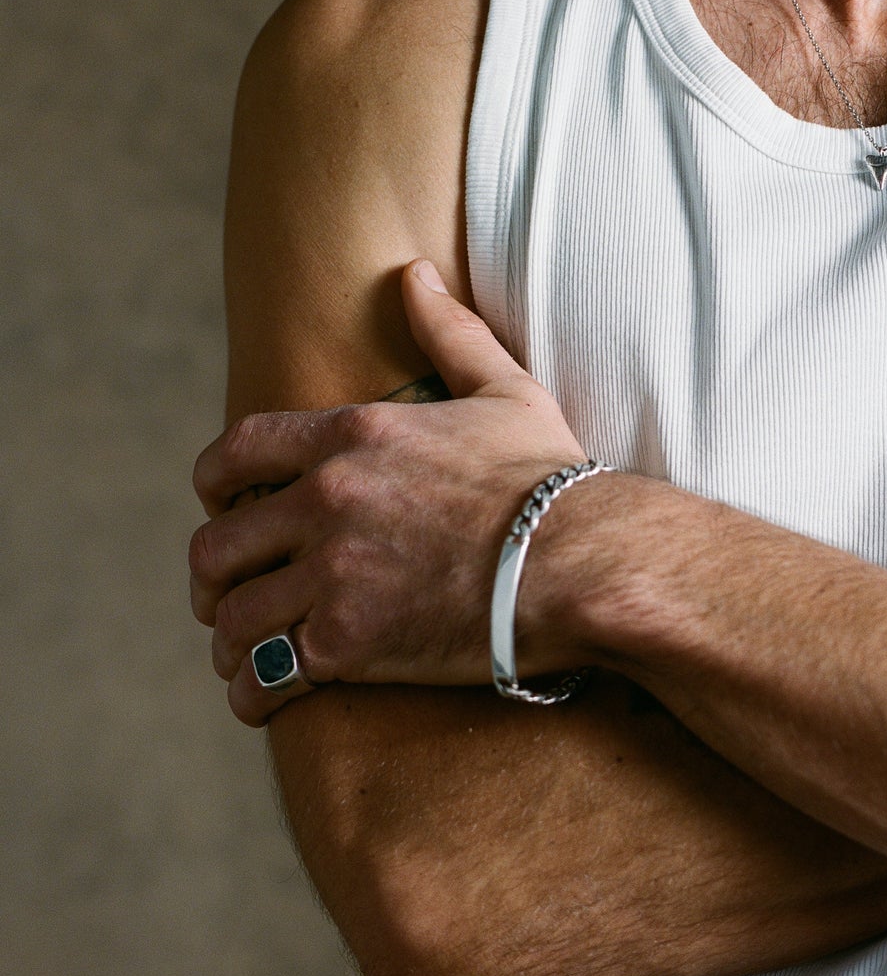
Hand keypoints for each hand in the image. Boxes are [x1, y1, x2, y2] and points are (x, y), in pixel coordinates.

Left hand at [189, 261, 589, 725]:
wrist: (584, 562)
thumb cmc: (555, 480)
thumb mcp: (505, 389)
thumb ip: (450, 332)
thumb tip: (413, 273)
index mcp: (350, 436)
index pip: (235, 454)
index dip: (214, 486)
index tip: (224, 510)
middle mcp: (324, 499)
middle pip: (216, 543)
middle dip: (214, 576)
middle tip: (228, 598)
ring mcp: (330, 573)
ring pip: (232, 614)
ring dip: (230, 641)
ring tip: (244, 660)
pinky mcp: (348, 642)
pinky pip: (267, 673)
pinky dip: (253, 694)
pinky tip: (262, 702)